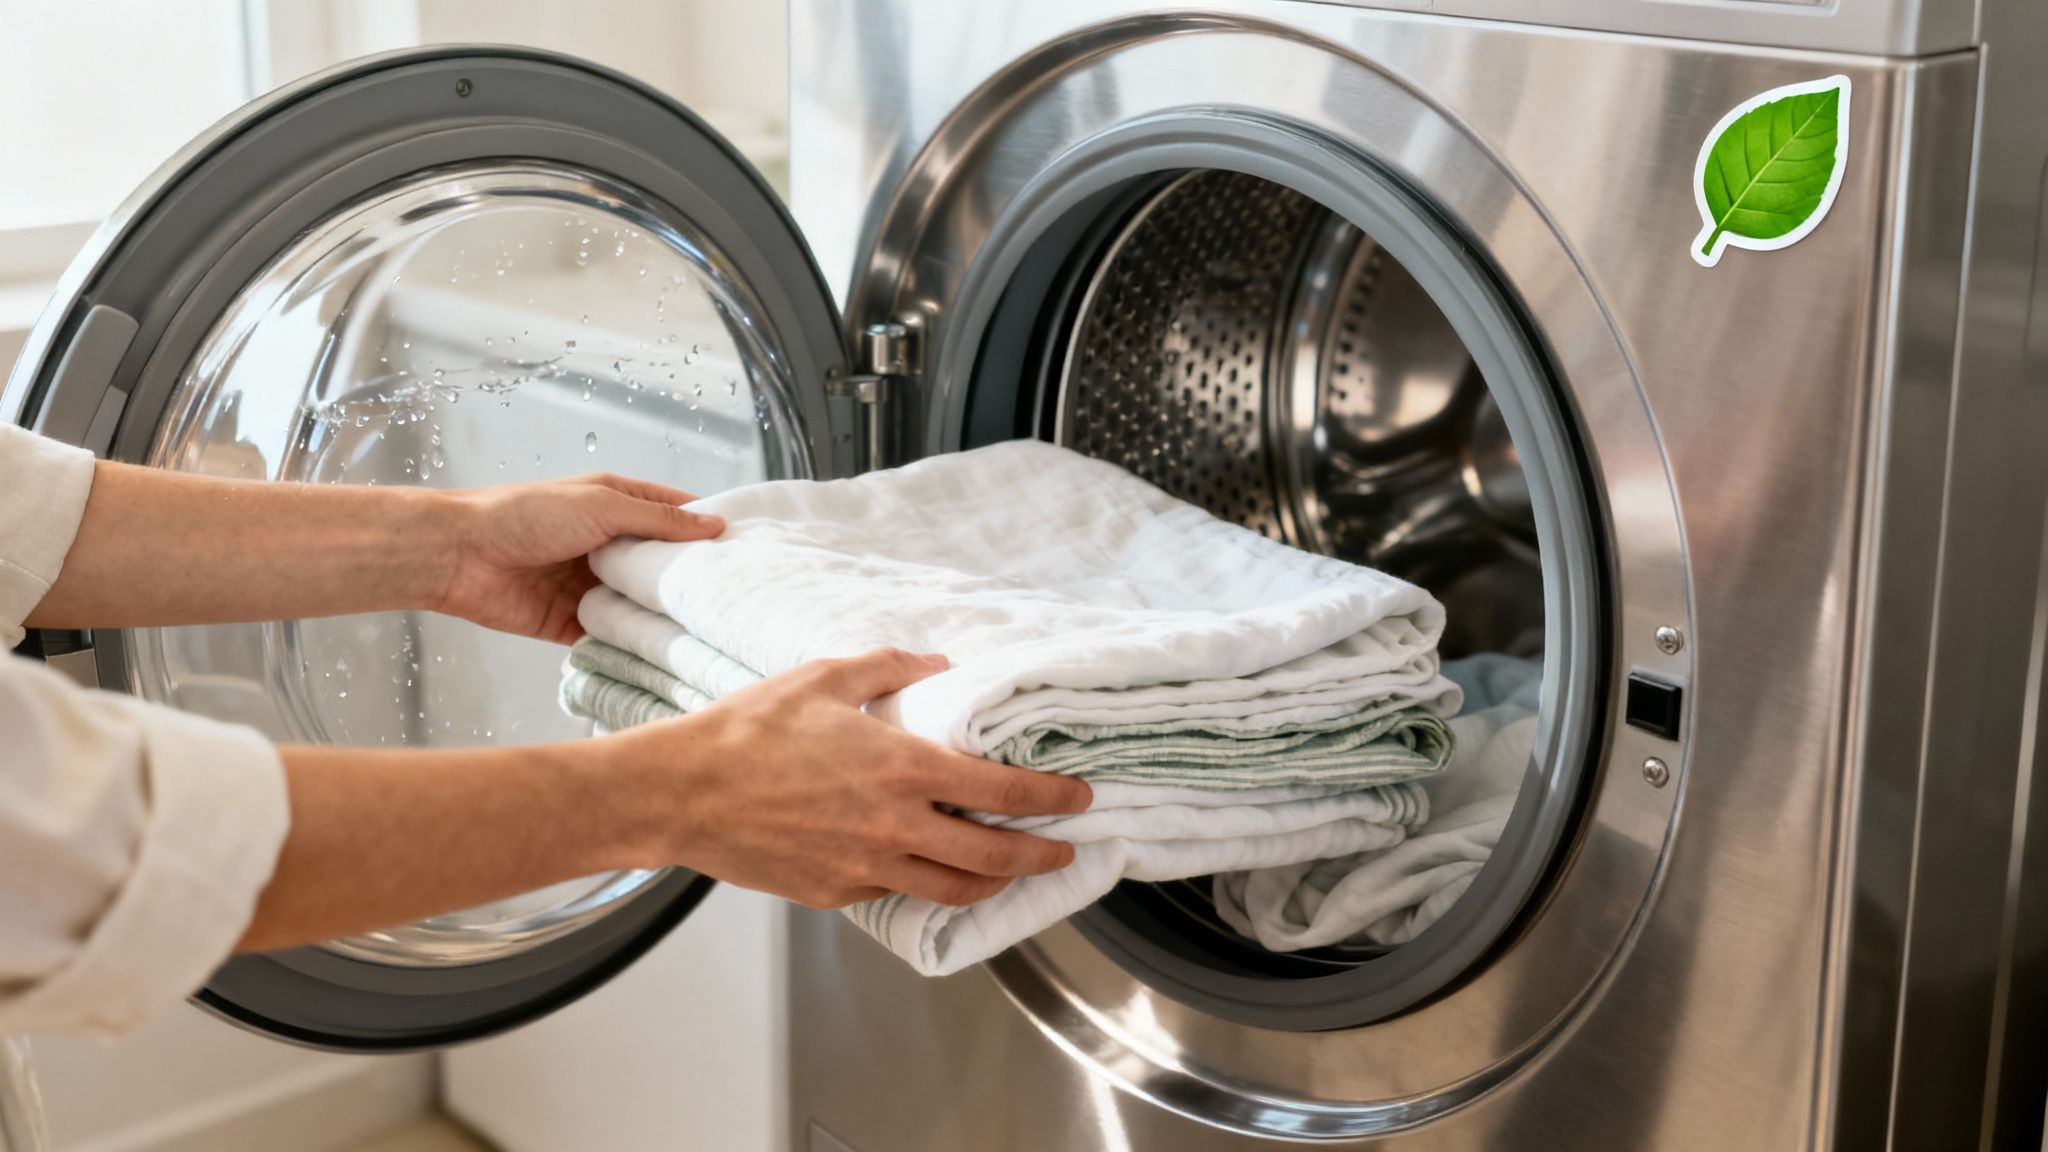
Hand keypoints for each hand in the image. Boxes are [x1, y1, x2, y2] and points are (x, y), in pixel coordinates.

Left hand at [433, 474, 724, 643]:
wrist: (460, 555)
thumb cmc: (525, 514)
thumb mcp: (602, 506)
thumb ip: (658, 521)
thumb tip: (715, 526)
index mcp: (618, 506)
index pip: (677, 517)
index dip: (709, 530)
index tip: (748, 550)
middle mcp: (610, 546)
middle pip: (663, 566)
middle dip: (692, 580)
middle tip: (736, 598)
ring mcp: (593, 586)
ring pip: (643, 605)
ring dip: (664, 616)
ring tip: (711, 631)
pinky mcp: (574, 623)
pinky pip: (614, 636)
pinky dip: (633, 644)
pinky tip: (664, 654)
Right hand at [605, 648, 1093, 907]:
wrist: (681, 792)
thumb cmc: (746, 730)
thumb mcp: (823, 677)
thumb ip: (888, 668)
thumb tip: (934, 663)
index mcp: (902, 768)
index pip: (1004, 792)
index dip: (1053, 797)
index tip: (1078, 797)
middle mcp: (895, 825)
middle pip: (996, 856)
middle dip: (1043, 857)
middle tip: (1065, 852)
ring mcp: (866, 866)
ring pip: (953, 889)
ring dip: (993, 884)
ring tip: (1009, 872)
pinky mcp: (835, 892)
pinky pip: (897, 894)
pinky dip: (926, 885)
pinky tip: (931, 871)